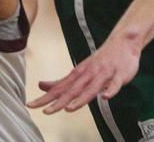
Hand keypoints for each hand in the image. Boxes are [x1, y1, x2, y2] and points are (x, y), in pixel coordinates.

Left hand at [27, 30, 141, 113]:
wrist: (123, 42)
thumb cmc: (99, 60)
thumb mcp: (79, 70)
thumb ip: (62, 81)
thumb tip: (41, 85)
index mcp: (78, 74)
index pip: (58, 89)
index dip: (45, 98)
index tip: (30, 105)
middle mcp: (88, 74)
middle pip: (72, 90)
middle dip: (58, 102)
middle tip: (45, 111)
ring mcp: (104, 74)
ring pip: (91, 88)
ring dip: (81, 99)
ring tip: (69, 109)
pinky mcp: (119, 75)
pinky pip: (114, 84)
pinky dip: (110, 91)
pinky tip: (105, 97)